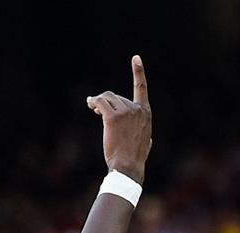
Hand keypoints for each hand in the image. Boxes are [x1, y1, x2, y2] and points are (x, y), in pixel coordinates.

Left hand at [87, 55, 151, 183]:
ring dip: (98, 102)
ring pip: (106, 97)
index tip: (136, 58)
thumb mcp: (145, 143)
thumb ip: (144, 134)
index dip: (139, 72)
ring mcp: (126, 112)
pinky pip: (99, 102)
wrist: (128, 167)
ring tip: (94, 110)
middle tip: (97, 111)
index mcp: (146, 114)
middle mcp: (137, 110)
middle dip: (106, 102)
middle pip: (115, 95)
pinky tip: (91, 106)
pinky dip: (93, 102)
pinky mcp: (113, 117)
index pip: (142, 88)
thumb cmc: (135, 158)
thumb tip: (148, 141)